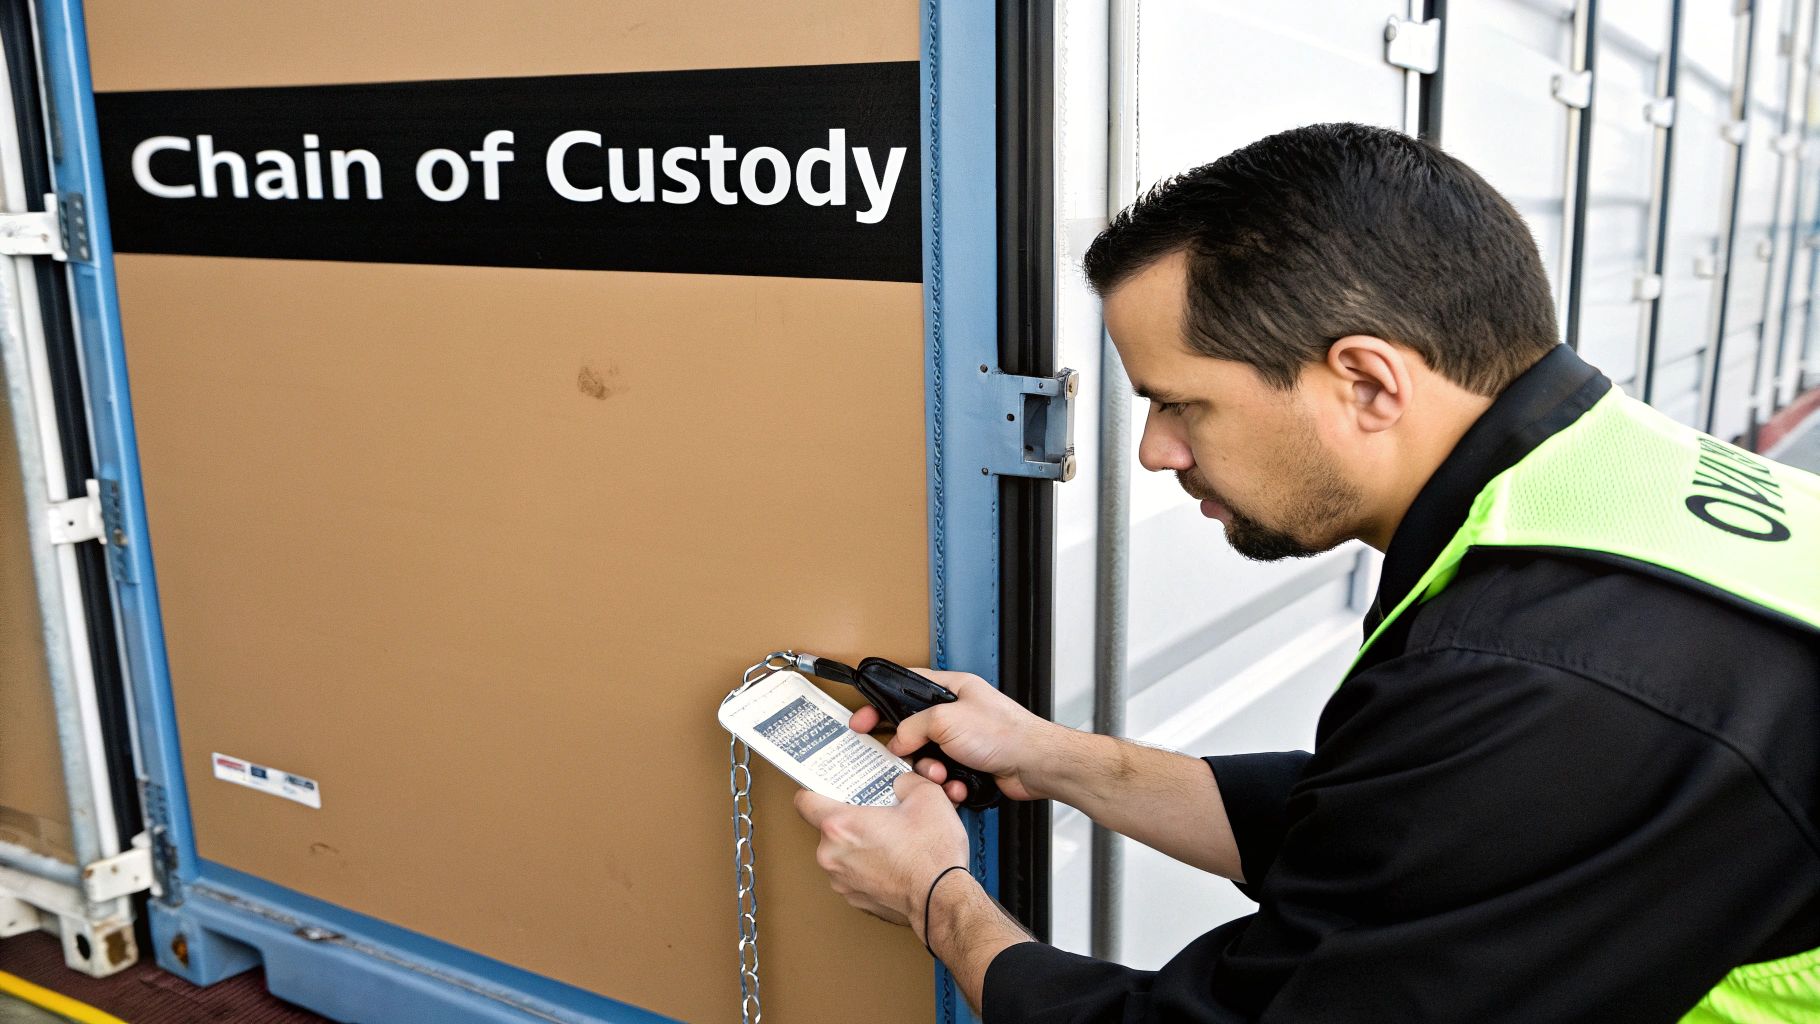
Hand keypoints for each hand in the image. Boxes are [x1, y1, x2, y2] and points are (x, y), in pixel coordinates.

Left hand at [794, 773, 969, 935]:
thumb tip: (901, 784)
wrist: (943, 900)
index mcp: (840, 827)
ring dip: (861, 844)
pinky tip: (894, 861)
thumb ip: (905, 781)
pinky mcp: (856, 899)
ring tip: (890, 838)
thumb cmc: (931, 855)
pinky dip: (869, 866)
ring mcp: (842, 881)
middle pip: (829, 827)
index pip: (805, 801)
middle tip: (877, 812)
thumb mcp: (926, 796)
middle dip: (852, 818)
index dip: (818, 791)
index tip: (832, 789)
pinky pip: (855, 874)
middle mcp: (832, 856)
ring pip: (842, 852)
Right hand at [848, 670, 1058, 803]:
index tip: (862, 719)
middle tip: (897, 758)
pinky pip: (944, 776)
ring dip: (930, 771)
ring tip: (940, 775)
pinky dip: (947, 785)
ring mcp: (963, 740)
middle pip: (913, 728)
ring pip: (927, 757)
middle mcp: (956, 713)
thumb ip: (913, 727)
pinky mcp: (969, 765)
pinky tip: (957, 786)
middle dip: (907, 748)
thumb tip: (897, 741)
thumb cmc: (1005, 732)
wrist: (1035, 765)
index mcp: (951, 689)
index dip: (880, 703)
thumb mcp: (946, 720)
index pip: (905, 689)